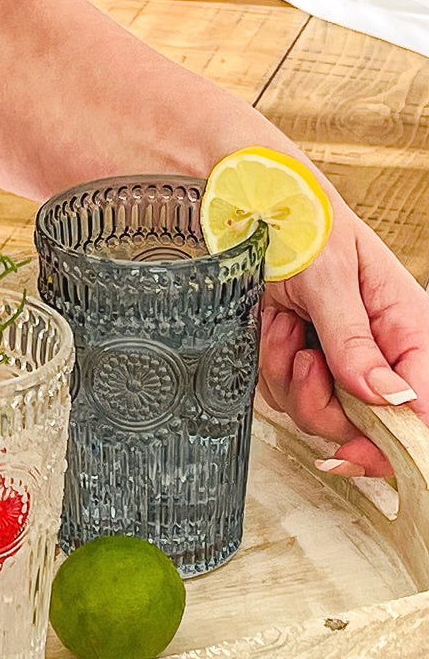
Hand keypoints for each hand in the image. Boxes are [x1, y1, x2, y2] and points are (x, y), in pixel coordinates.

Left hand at [257, 208, 428, 477]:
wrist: (247, 206)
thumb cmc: (301, 224)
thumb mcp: (328, 278)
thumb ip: (353, 340)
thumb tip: (389, 398)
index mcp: (409, 328)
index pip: (422, 407)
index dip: (395, 442)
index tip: (355, 451)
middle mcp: (378, 351)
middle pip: (363, 425)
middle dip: (324, 403)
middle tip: (307, 361)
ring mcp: (337, 359)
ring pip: (317, 414)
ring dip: (290, 377)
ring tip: (287, 327)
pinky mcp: (298, 361)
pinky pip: (283, 394)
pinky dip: (270, 366)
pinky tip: (273, 327)